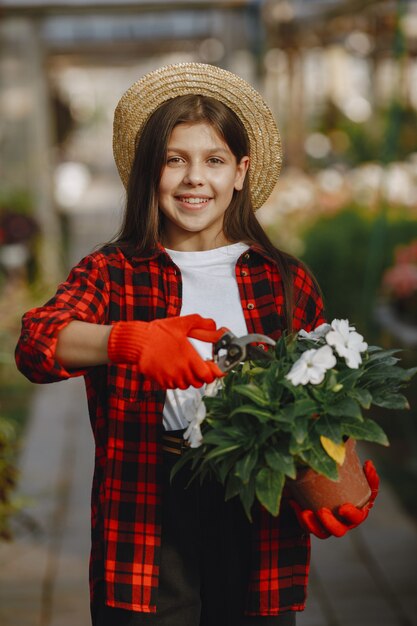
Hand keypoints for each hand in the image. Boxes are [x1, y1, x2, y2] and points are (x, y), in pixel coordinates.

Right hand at [107, 314, 224, 388]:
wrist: (138, 342)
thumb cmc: (158, 333)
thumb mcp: (181, 323)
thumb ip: (201, 323)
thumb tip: (214, 325)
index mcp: (189, 357)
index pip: (208, 375)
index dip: (212, 373)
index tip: (212, 368)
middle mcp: (181, 370)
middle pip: (198, 382)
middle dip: (200, 375)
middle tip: (196, 366)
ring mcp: (171, 377)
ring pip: (186, 385)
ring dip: (187, 378)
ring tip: (182, 366)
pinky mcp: (161, 381)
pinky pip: (173, 385)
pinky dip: (175, 380)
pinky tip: (172, 368)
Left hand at [289, 460, 378, 538]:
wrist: (327, 489)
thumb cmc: (349, 486)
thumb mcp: (360, 479)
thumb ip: (367, 474)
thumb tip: (369, 464)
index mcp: (356, 513)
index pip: (357, 518)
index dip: (351, 515)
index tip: (343, 507)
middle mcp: (343, 523)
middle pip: (338, 531)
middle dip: (330, 523)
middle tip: (322, 511)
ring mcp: (327, 526)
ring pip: (321, 533)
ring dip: (313, 524)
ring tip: (305, 512)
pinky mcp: (313, 525)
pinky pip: (306, 526)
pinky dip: (300, 517)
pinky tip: (294, 502)